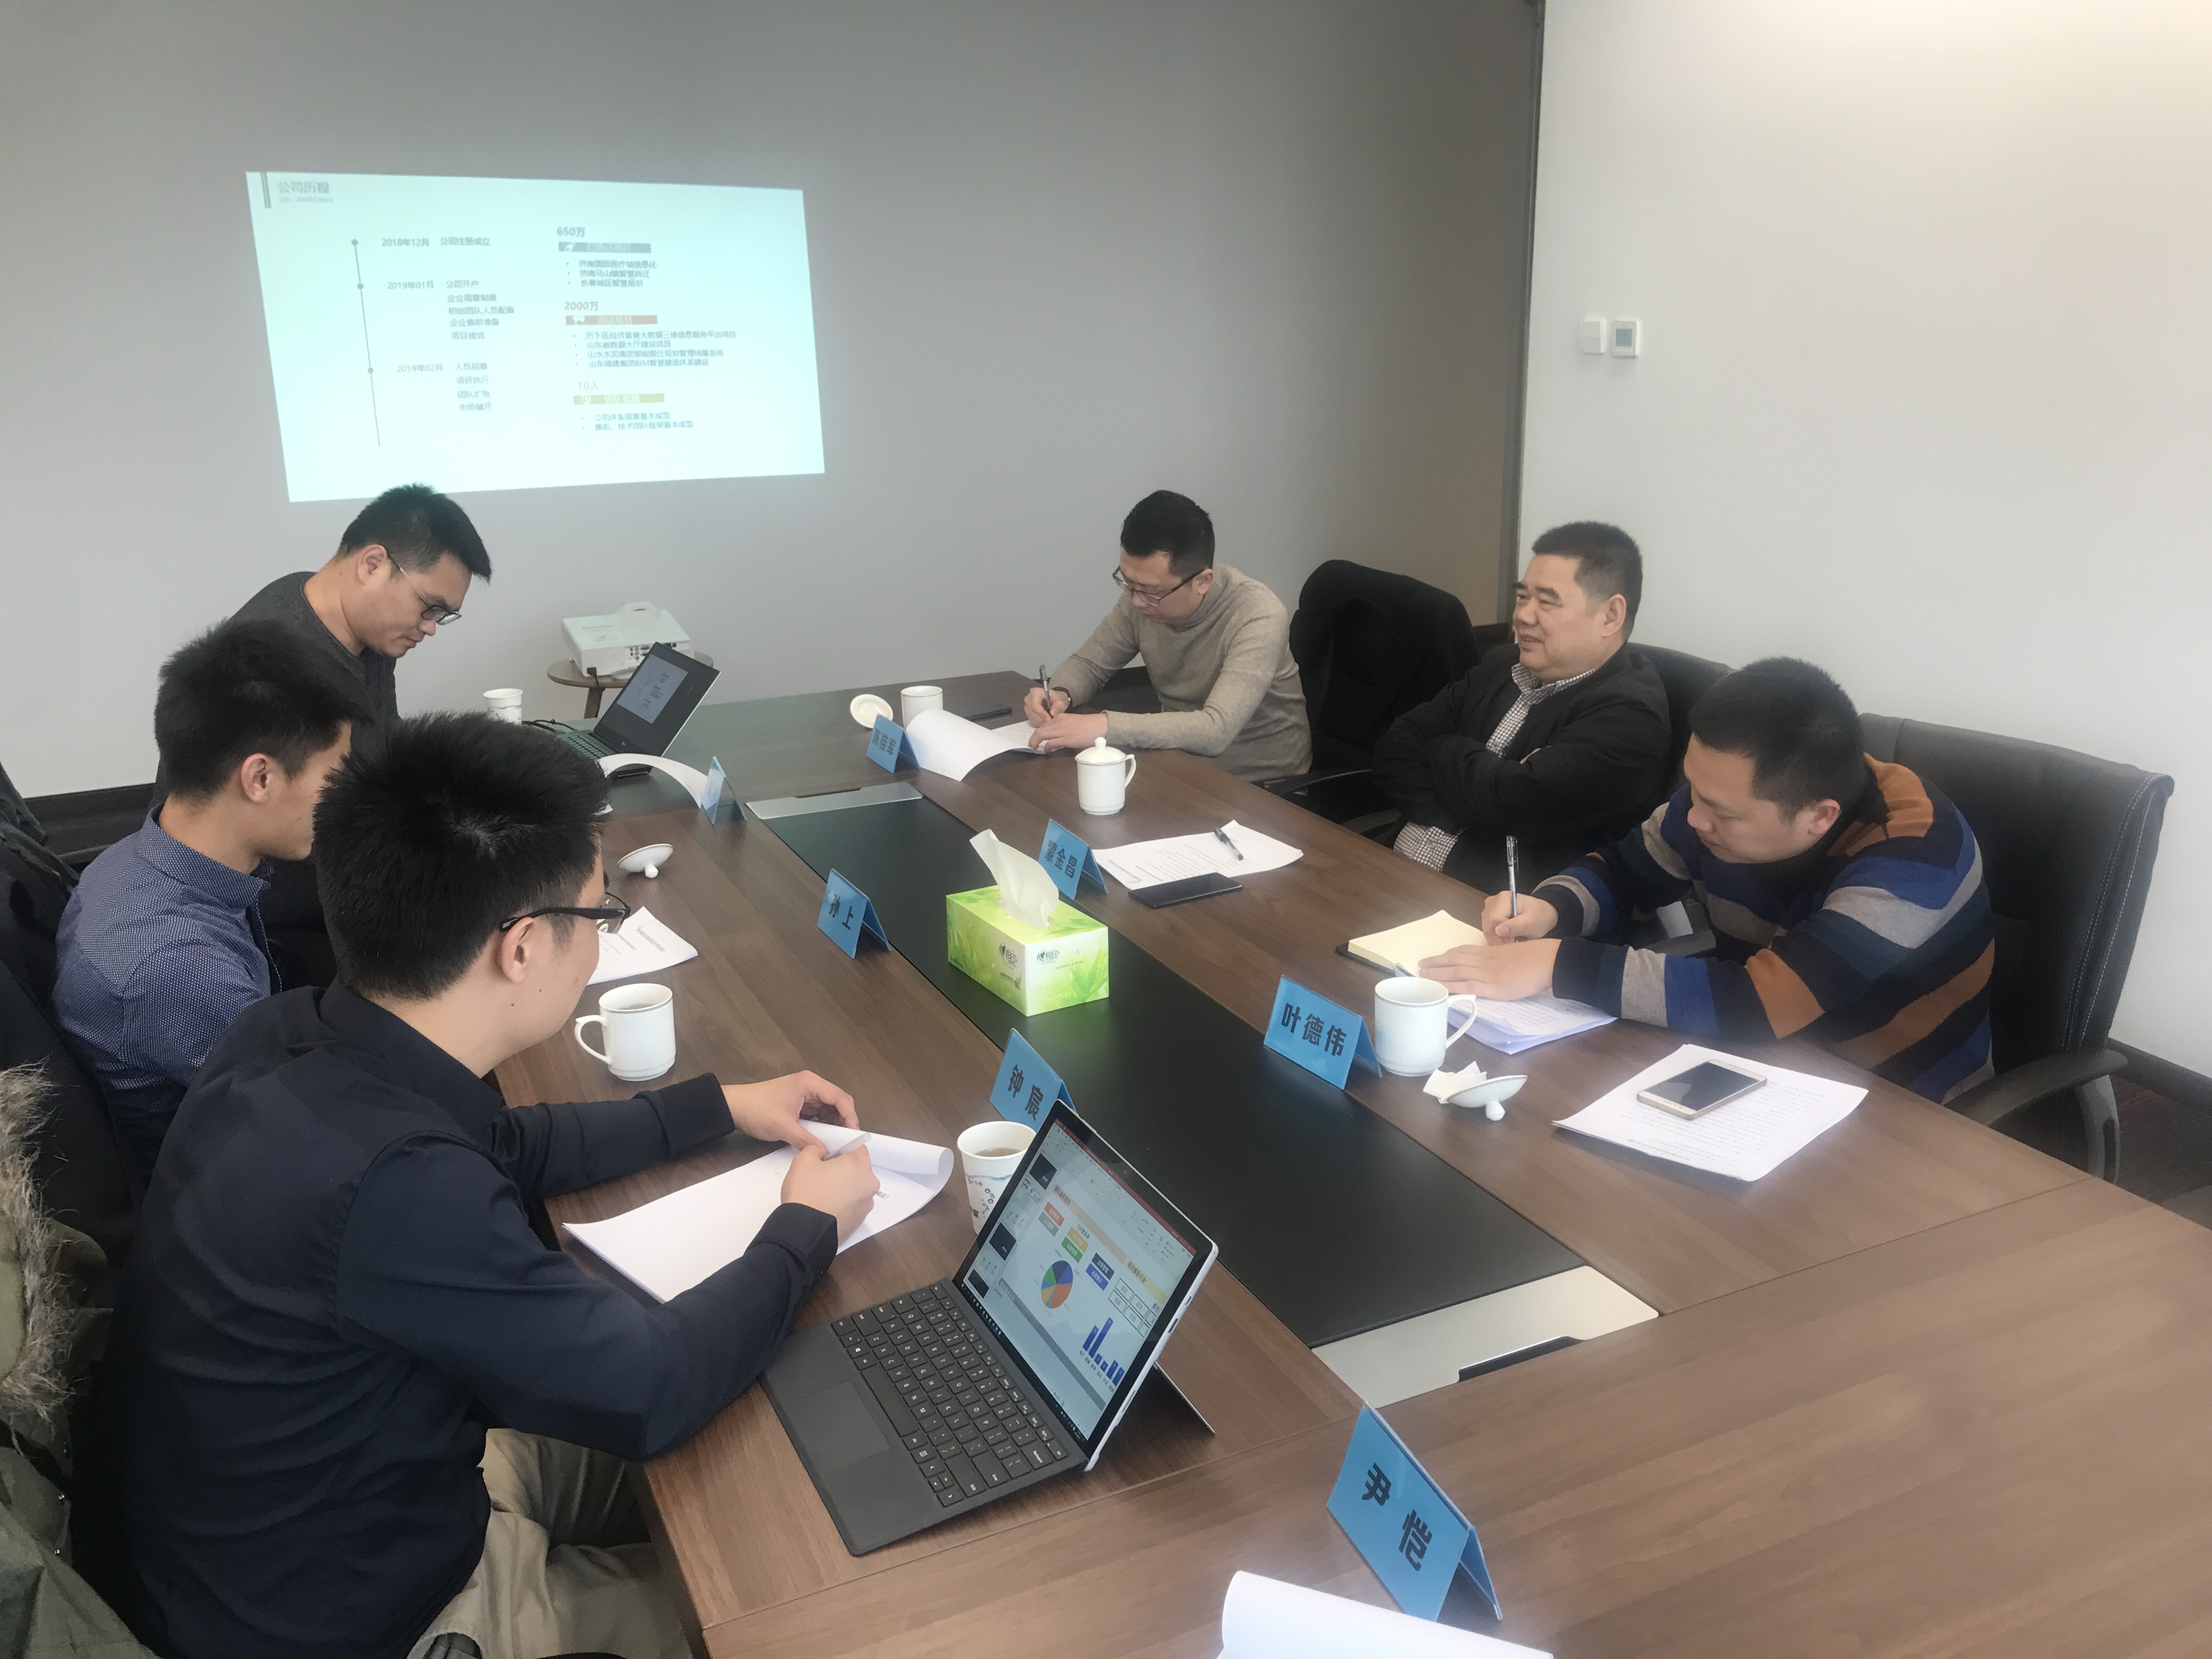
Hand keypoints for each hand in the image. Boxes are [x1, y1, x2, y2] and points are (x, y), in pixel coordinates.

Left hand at [722, 1071, 857, 1155]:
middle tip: (848, 1140)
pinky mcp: (798, 1103)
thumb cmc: (756, 1110)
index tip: (853, 1134)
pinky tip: (824, 1137)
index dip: (850, 1116)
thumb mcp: (783, 1127)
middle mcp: (810, 1085)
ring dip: (833, 1123)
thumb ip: (806, 1140)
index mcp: (809, 1083)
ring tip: (837, 1141)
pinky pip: (818, 1113)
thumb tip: (825, 1153)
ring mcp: (804, 1094)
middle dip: (844, 1120)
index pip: (840, 1097)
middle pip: (837, 1101)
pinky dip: (823, 1124)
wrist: (732, 1107)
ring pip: (828, 1108)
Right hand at [781, 1145, 879, 1242]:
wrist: (805, 1231)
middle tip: (821, 1174)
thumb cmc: (807, 1191)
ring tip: (822, 1194)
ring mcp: (866, 1204)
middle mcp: (869, 1183)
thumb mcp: (803, 1161)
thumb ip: (815, 1149)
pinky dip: (842, 1204)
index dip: (842, 1148)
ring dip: (843, 1187)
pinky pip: (852, 1206)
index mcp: (860, 1164)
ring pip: (855, 1188)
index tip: (828, 1155)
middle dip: (842, 1169)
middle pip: (857, 1169)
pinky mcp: (860, 1221)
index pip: (857, 1146)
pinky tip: (825, 1207)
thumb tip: (821, 1153)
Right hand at [1023, 686, 1070, 725]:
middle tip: (1052, 722)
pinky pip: (1032, 721)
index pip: (1035, 705)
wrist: (1054, 700)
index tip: (1050, 719)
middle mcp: (1028, 699)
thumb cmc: (1057, 698)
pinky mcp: (1028, 714)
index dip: (1042, 713)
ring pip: (1032, 718)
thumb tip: (1053, 713)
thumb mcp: (1061, 700)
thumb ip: (1058, 706)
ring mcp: (1027, 707)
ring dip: (1041, 722)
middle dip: (1042, 719)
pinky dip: (1040, 724)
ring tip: (1050, 722)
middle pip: (1032, 712)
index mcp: (1035, 692)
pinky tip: (1046, 723)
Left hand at [1028, 710, 1109, 751]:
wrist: (1100, 725)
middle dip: (1033, 738)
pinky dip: (1046, 747)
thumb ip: (1063, 726)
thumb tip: (1056, 736)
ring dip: (1036, 742)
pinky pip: (1051, 743)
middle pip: (1040, 730)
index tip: (1036, 738)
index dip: (1038, 732)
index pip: (1044, 724)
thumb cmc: (1088, 725)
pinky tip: (1047, 750)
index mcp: (1060, 717)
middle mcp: (1059, 722)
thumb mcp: (1072, 721)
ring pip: (1042, 735)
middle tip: (1031, 745)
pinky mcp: (1067, 739)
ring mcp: (1062, 730)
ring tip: (1035, 748)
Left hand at [1419, 939, 1559, 999]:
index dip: (1446, 955)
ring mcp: (1485, 974)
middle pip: (1453, 960)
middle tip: (1420, 966)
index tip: (1435, 957)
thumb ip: (1498, 957)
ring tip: (1423, 976)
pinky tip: (1440, 990)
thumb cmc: (1535, 956)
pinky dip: (1451, 987)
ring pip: (1455, 972)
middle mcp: (1482, 961)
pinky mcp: (1491, 988)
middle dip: (1435, 963)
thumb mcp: (1511, 952)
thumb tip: (1492, 963)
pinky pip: (1466, 987)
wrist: (1546, 960)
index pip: (1462, 951)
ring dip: (1437, 974)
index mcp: (1489, 951)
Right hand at [1480, 890, 1556, 943]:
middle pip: (1489, 926)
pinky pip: (1488, 931)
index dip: (1503, 935)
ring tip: (1513, 941)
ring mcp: (1489, 909)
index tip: (1515, 942)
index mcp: (1504, 899)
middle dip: (1500, 939)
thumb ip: (1517, 926)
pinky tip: (1508, 938)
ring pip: (1487, 930)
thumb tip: (1498, 931)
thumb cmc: (1539, 916)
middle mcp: (1492, 902)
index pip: (1495, 919)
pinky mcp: (1488, 917)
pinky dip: (1497, 938)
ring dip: (1498, 940)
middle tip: (1514, 944)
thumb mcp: (1532, 923)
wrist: (1541, 913)